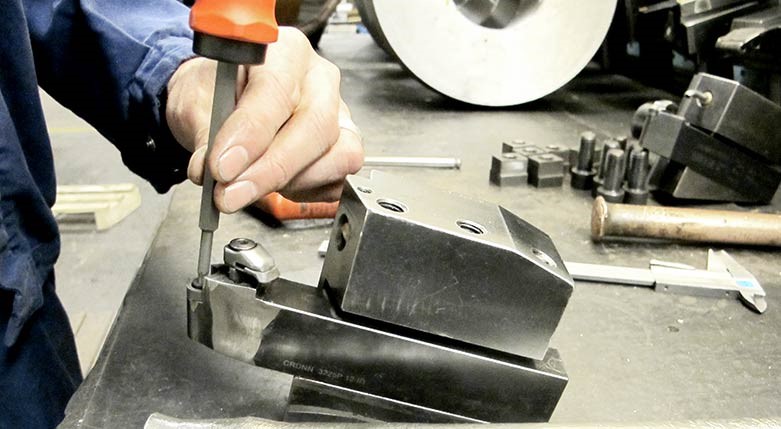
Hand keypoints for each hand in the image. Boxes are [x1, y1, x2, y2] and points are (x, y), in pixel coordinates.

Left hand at [166, 27, 363, 212]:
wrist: (222, 100)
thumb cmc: (215, 90)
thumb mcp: (195, 102)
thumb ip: (205, 135)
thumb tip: (212, 170)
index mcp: (284, 52)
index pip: (278, 90)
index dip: (251, 133)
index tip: (223, 167)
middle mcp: (319, 80)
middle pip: (316, 126)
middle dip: (271, 169)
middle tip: (231, 193)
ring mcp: (339, 115)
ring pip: (338, 156)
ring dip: (290, 182)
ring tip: (249, 187)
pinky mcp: (344, 148)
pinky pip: (338, 180)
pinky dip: (305, 191)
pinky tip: (274, 187)